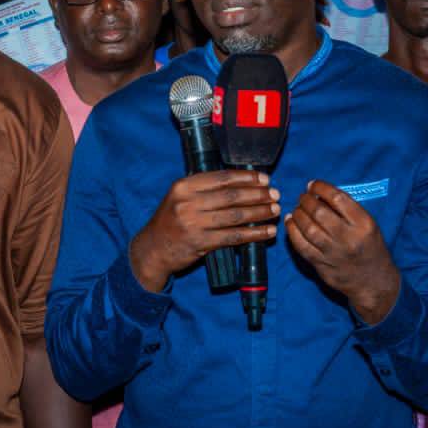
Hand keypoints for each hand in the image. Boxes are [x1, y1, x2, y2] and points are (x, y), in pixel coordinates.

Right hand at [129, 171, 278, 291]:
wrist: (152, 249)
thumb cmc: (171, 221)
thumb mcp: (180, 197)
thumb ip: (204, 189)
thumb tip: (242, 183)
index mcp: (184, 186)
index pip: (222, 178)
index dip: (246, 178)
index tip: (264, 179)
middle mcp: (188, 202)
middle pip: (231, 196)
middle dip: (257, 195)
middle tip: (275, 194)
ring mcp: (194, 223)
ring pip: (235, 216)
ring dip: (259, 213)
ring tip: (275, 210)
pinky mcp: (201, 243)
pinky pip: (234, 237)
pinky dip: (254, 234)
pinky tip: (267, 232)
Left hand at [284, 180, 400, 323]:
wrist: (373, 281)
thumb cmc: (370, 247)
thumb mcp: (368, 225)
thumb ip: (347, 210)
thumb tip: (318, 194)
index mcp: (364, 224)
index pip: (338, 198)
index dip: (321, 188)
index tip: (313, 185)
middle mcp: (348, 238)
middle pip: (319, 212)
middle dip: (306, 200)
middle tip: (303, 197)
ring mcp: (333, 253)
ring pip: (308, 228)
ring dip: (298, 214)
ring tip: (297, 209)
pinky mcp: (321, 265)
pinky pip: (301, 246)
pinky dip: (292, 231)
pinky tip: (290, 223)